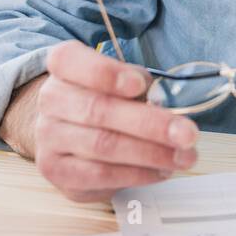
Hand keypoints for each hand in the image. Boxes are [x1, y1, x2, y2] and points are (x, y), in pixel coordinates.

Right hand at [33, 40, 199, 202]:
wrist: (66, 130)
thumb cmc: (104, 97)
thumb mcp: (122, 79)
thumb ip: (140, 85)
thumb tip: (164, 106)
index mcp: (64, 66)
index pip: (71, 61)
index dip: (105, 73)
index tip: (138, 85)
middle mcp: (50, 99)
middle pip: (97, 110)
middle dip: (149, 123)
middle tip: (187, 133)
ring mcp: (48, 137)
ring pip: (103, 145)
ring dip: (151, 153)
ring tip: (183, 156)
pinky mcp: (57, 171)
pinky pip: (101, 175)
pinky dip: (137, 174)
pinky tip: (161, 170)